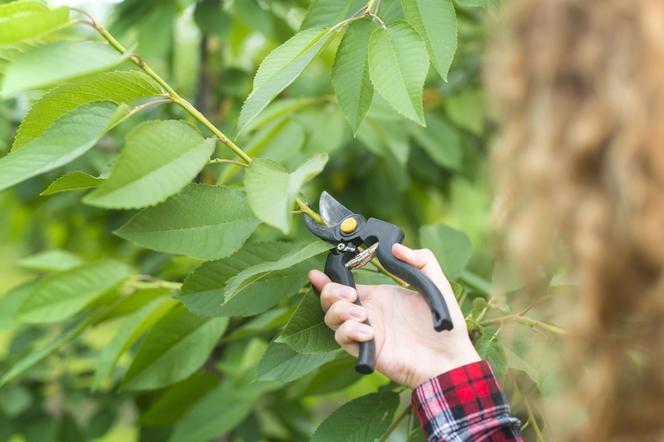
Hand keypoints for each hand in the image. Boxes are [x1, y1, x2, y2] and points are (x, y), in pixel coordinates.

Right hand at [308, 243, 479, 388]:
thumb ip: (420, 259)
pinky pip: (343, 339)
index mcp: (379, 296)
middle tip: (349, 294)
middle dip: (330, 293)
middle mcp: (368, 313)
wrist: (450, 358)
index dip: (327, 279)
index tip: (316, 273)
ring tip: (363, 314)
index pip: (344, 285)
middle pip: (330, 301)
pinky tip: (370, 333)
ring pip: (331, 320)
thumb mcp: (435, 283)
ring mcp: (365, 332)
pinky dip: (350, 332)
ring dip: (340, 312)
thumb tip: (395, 248)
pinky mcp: (367, 351)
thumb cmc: (445, 324)